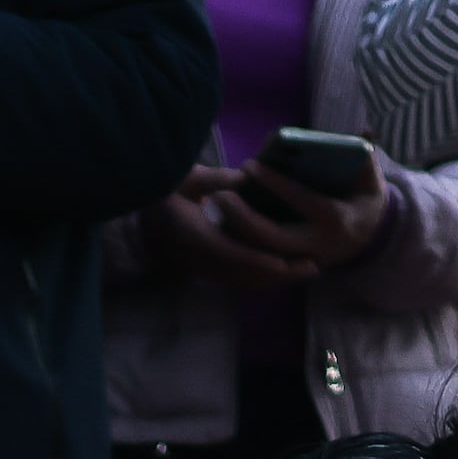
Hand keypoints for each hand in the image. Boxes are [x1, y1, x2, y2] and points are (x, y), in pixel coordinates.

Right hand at [144, 166, 320, 288]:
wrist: (143, 217)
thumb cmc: (163, 191)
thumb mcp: (184, 178)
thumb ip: (214, 179)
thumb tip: (244, 176)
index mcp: (195, 238)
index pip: (232, 255)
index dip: (260, 261)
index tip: (285, 262)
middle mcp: (201, 261)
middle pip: (247, 276)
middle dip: (281, 275)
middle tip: (314, 267)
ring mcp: (205, 269)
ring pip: (246, 282)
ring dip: (278, 280)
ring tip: (307, 271)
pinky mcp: (209, 271)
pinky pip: (240, 281)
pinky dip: (265, 279)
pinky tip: (285, 273)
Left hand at [221, 156, 392, 273]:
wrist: (370, 239)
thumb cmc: (364, 200)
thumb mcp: (371, 178)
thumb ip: (366, 154)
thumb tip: (364, 129)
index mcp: (334, 218)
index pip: (301, 200)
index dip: (274, 183)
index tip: (249, 166)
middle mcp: (316, 243)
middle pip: (272, 236)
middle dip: (243, 217)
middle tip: (220, 193)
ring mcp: (302, 259)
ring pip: (262, 253)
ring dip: (236, 233)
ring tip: (215, 205)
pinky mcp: (291, 267)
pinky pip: (261, 259)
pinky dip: (240, 243)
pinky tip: (220, 224)